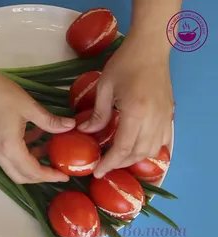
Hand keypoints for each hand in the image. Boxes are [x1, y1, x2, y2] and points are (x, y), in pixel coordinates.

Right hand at [0, 60, 75, 183]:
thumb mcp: (28, 106)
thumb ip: (50, 121)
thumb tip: (71, 126)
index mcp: (9, 148)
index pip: (32, 172)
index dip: (50, 176)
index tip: (65, 176)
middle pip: (21, 176)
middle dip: (41, 176)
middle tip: (58, 169)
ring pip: (15, 168)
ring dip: (33, 164)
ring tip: (51, 149)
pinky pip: (9, 156)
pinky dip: (24, 153)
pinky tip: (37, 136)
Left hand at [78, 36, 173, 177]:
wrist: (151, 47)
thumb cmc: (124, 63)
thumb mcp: (105, 87)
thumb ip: (97, 114)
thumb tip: (85, 132)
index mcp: (135, 113)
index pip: (122, 149)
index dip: (109, 163)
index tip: (97, 171)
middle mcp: (153, 120)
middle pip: (137, 154)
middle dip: (119, 164)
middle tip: (104, 165)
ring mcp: (164, 118)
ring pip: (152, 150)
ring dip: (134, 158)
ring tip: (118, 158)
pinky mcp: (169, 113)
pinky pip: (164, 140)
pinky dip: (151, 149)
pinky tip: (139, 148)